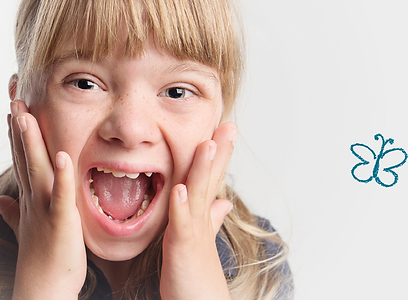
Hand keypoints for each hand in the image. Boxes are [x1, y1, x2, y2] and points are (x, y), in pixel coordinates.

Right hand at [0, 100, 85, 299]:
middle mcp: (32, 198)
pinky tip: (61, 154)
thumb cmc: (41, 261)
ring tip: (25, 113)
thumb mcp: (25, 229)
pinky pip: (59, 195)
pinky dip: (59, 175)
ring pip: (36, 167)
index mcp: (29, 197)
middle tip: (14, 92)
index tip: (13, 104)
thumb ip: (11, 212)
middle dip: (18, 123)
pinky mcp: (60, 221)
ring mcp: (43, 208)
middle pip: (23, 153)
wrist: (42, 289)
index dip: (15, 130)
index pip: (20, 156)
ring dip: (30, 140)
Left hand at [160, 122, 236, 299]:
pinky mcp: (182, 250)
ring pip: (198, 196)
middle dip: (219, 152)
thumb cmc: (198, 281)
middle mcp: (201, 222)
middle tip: (229, 125)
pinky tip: (178, 189)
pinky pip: (180, 226)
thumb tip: (222, 203)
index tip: (225, 129)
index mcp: (202, 218)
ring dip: (202, 170)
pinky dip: (180, 207)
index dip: (220, 155)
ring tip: (206, 144)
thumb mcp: (202, 243)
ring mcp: (194, 234)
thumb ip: (211, 219)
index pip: (212, 179)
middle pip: (211, 180)